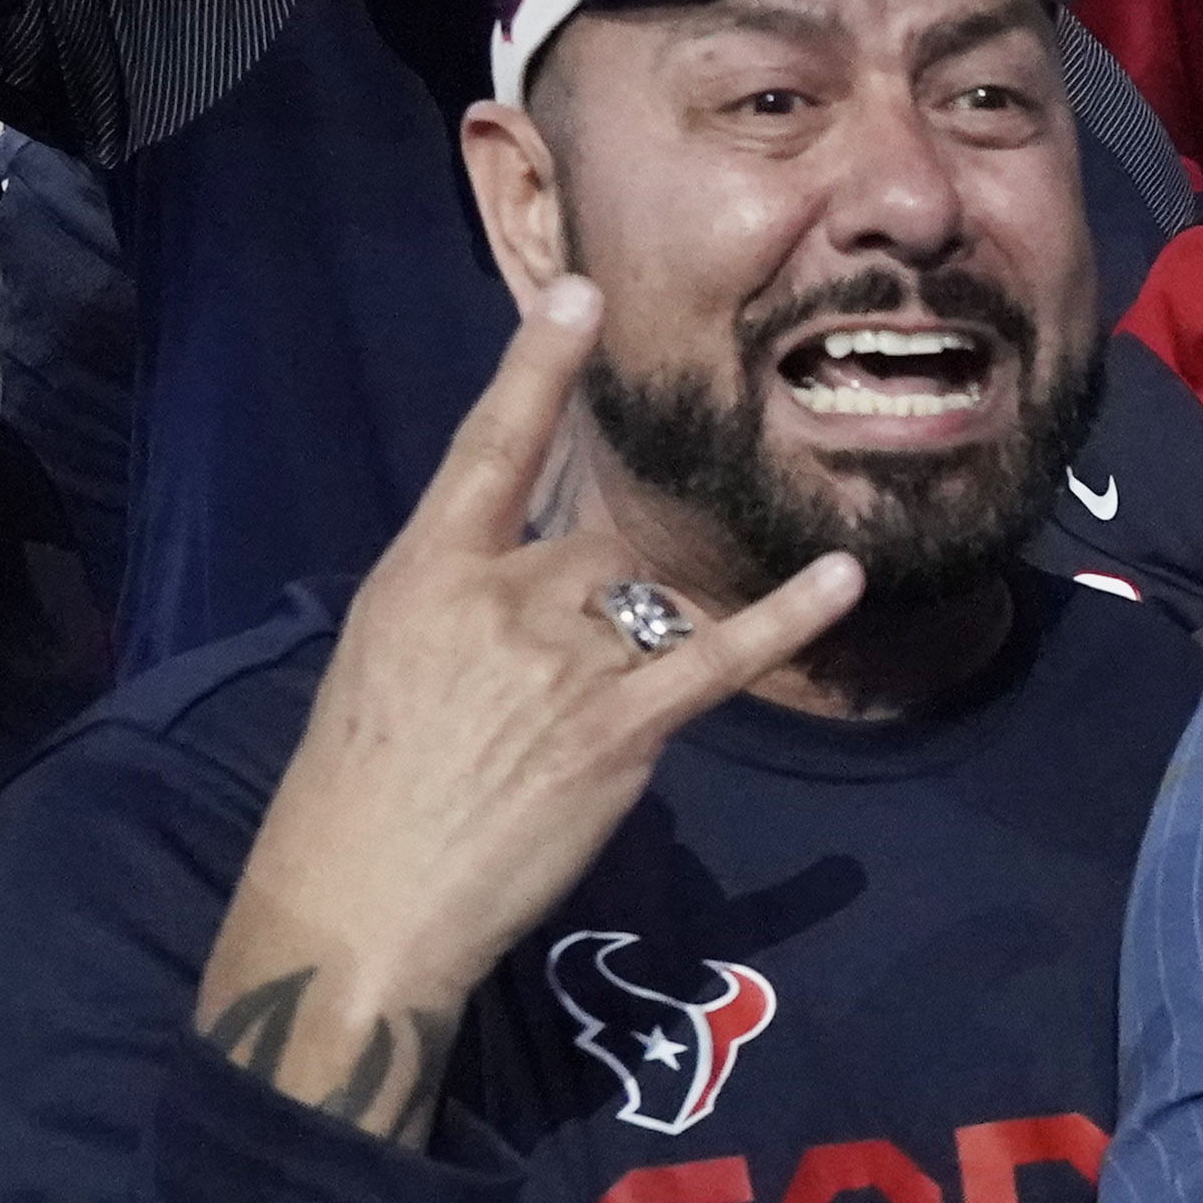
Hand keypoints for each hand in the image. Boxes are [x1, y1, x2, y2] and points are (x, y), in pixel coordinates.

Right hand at [193, 283, 866, 1144]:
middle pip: (600, 544)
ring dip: (649, 635)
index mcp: (424, 572)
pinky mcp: (622, 729)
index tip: (583, 296)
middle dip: (605, 592)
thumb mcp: (389, 662)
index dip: (538, 368)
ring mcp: (566, 662)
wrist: (364, 906)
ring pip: (651, 603)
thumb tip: (536, 580)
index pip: (489, 448)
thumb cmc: (360, 792)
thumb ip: (467, 604)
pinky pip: (720, 658)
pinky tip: (842, 578)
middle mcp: (502, 598)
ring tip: (584, 710)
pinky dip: (786, 618)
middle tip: (558, 672)